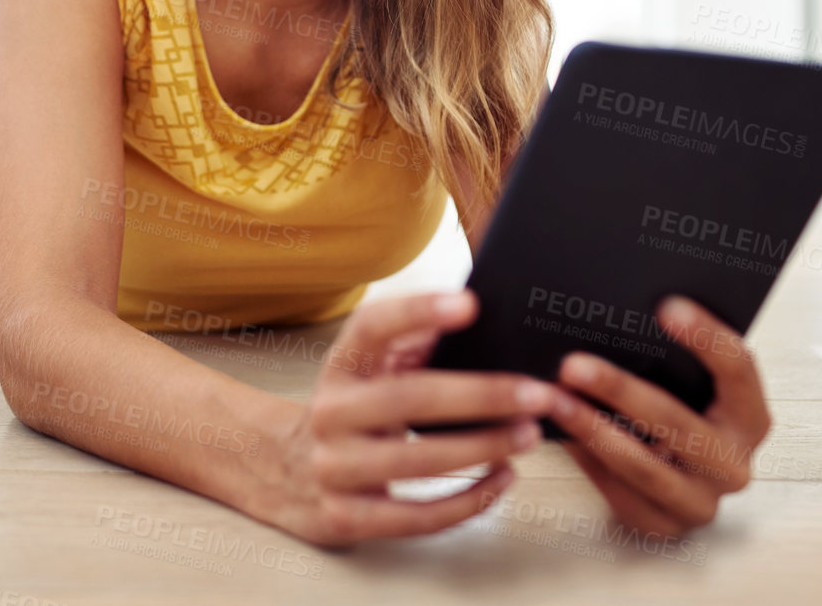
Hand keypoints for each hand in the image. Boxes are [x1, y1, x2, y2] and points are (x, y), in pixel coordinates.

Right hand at [270, 289, 557, 547]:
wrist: (286, 473)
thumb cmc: (353, 412)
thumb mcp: (369, 372)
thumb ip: (412, 344)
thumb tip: (475, 319)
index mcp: (339, 366)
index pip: (370, 327)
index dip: (417, 311)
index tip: (470, 304)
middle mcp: (329, 413)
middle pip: (406, 398)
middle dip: (479, 395)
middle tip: (534, 393)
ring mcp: (333, 469)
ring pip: (416, 461)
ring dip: (482, 448)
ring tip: (528, 435)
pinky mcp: (346, 517)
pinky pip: (417, 516)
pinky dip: (469, 501)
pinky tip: (503, 479)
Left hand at [548, 295, 771, 536]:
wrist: (679, 478)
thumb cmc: (681, 414)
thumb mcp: (688, 385)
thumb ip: (670, 356)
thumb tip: (615, 308)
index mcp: (750, 417)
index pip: (739, 370)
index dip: (705, 337)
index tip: (666, 306)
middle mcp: (734, 464)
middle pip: (677, 423)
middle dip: (620, 391)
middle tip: (574, 365)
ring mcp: (701, 502)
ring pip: (642, 466)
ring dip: (591, 429)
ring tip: (553, 399)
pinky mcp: (664, 526)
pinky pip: (620, 493)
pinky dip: (587, 460)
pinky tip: (560, 434)